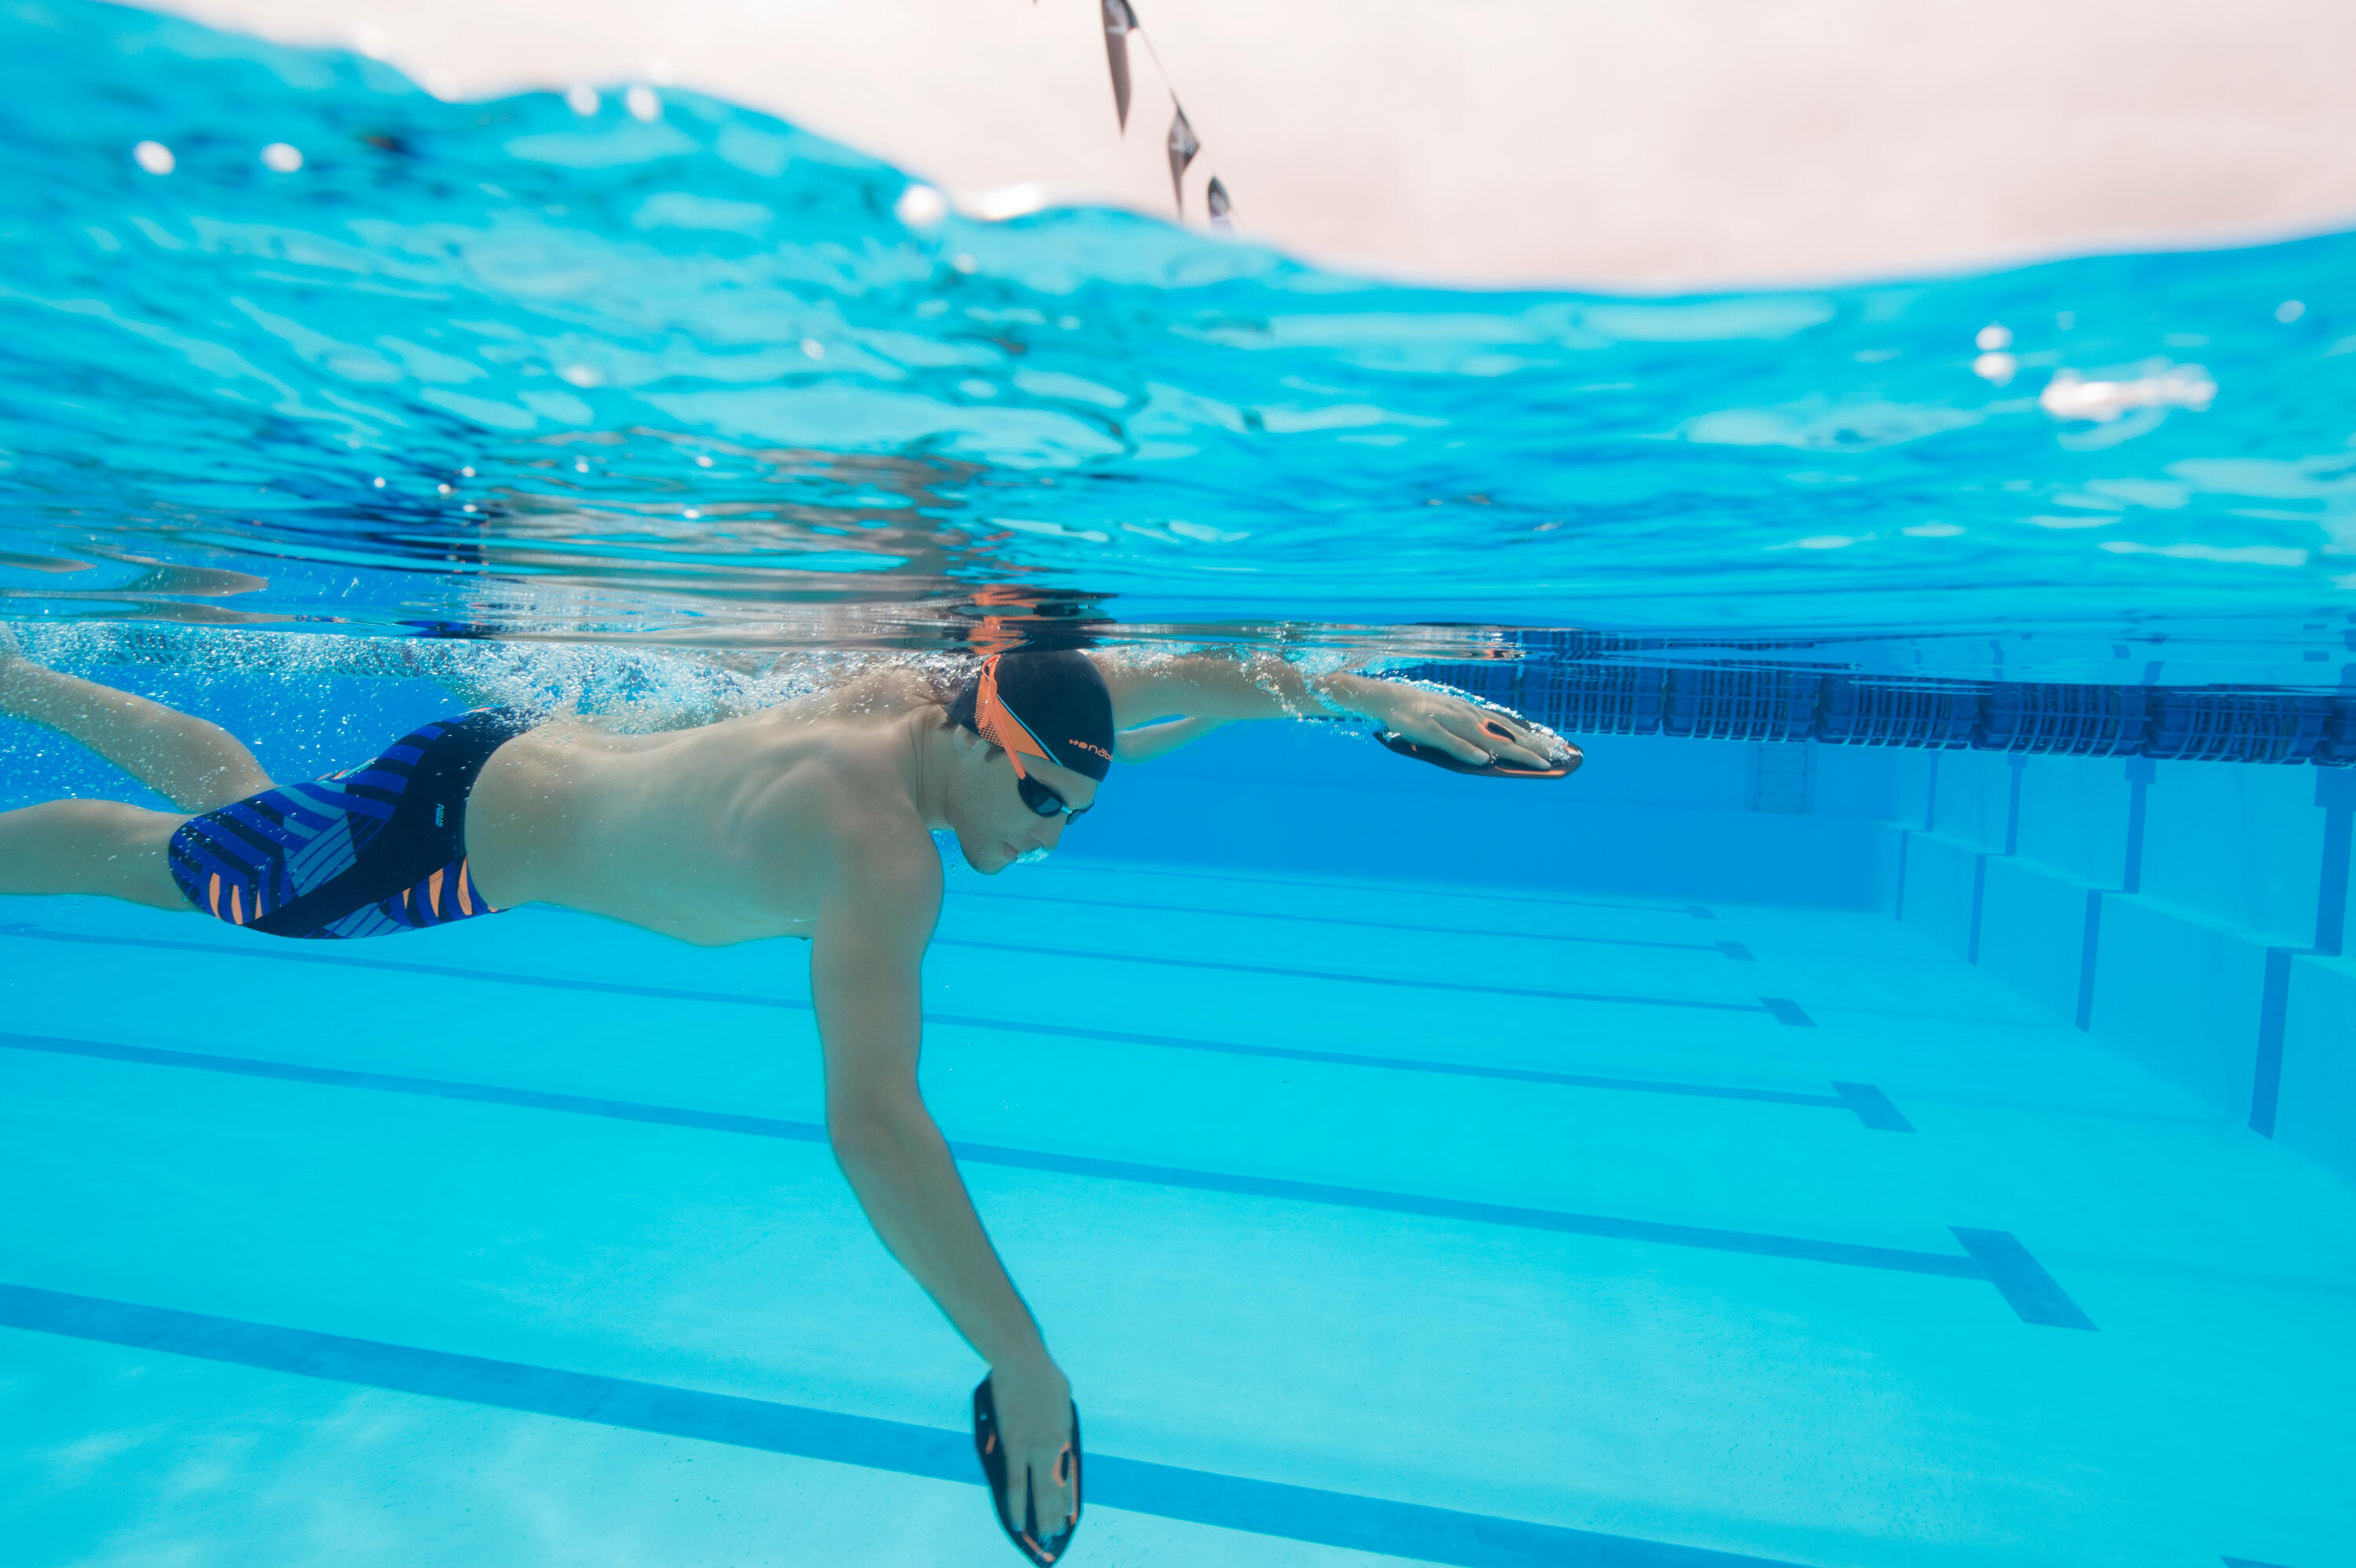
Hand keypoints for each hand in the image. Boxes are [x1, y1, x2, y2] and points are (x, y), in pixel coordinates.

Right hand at [988, 1354, 1076, 1548]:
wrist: (1023, 1361)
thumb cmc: (1042, 1372)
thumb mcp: (1063, 1395)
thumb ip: (1061, 1414)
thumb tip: (1058, 1422)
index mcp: (1066, 1434)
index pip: (1069, 1474)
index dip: (1068, 1496)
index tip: (1069, 1514)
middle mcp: (1055, 1447)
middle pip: (1057, 1489)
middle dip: (1056, 1513)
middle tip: (1056, 1533)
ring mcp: (1034, 1449)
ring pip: (1040, 1492)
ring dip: (1042, 1516)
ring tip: (1044, 1535)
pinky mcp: (1013, 1447)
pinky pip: (1016, 1484)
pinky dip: (1016, 1506)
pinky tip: (1018, 1522)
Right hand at [1323, 674, 1565, 769]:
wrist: (1388, 697)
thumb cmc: (1421, 712)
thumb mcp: (1449, 722)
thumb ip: (1469, 737)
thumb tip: (1490, 754)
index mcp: (1473, 716)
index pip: (1508, 730)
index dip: (1532, 741)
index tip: (1555, 753)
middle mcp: (1467, 716)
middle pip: (1505, 734)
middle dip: (1532, 747)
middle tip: (1558, 760)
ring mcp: (1450, 722)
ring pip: (1487, 737)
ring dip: (1512, 749)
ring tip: (1537, 761)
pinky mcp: (1430, 729)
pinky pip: (1451, 741)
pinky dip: (1468, 749)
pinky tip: (1484, 759)